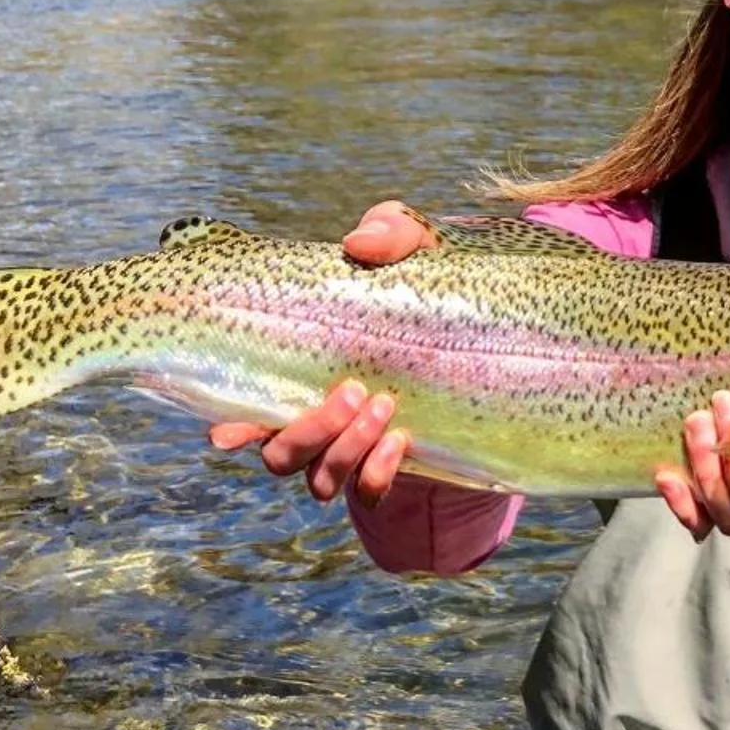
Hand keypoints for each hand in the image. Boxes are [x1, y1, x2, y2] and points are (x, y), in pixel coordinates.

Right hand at [206, 201, 431, 505]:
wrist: (502, 346)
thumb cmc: (437, 292)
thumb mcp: (422, 253)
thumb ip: (391, 233)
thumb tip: (358, 244)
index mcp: (306, 373)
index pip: (250, 407)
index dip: (233, 424)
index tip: (227, 430)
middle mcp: (320, 420)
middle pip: (278, 454)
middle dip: (308, 430)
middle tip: (354, 389)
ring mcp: (355, 450)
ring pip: (318, 479)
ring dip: (343, 449)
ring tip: (384, 407)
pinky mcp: (394, 472)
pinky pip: (367, 496)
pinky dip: (375, 475)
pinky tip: (401, 443)